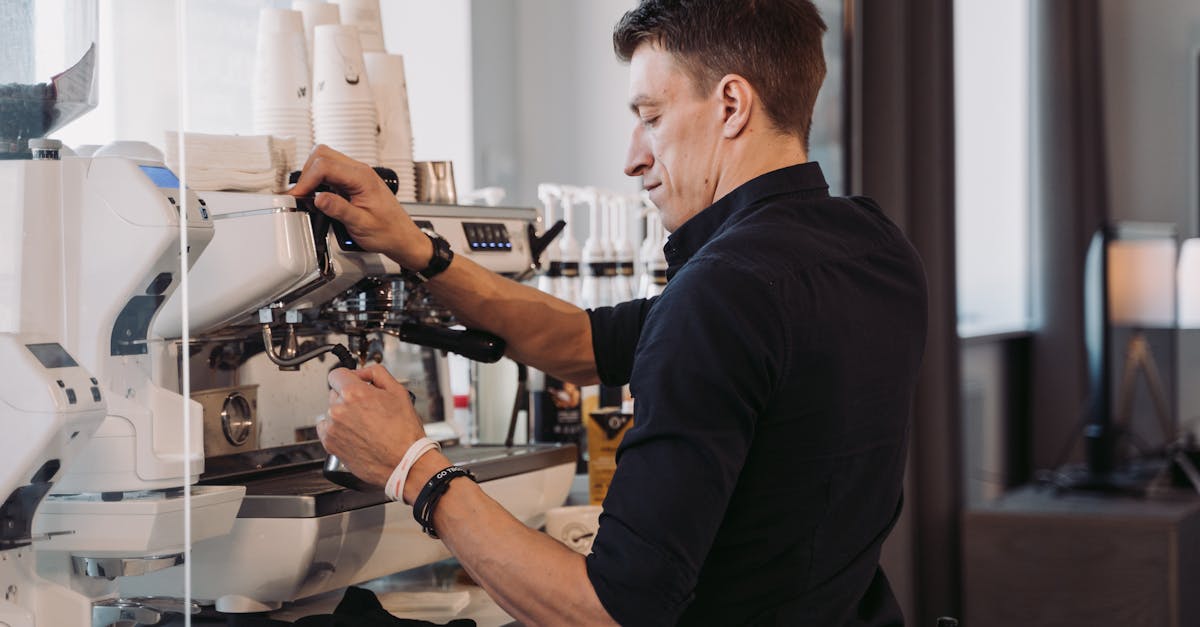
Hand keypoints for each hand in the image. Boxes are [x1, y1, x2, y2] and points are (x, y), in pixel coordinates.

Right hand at [288, 145, 432, 268]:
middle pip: (322, 155)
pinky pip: (331, 173)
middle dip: (307, 173)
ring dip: (312, 176)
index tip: (298, 196)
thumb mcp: (361, 225)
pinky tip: (318, 197)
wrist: (402, 237)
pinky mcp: (353, 182)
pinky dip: (319, 182)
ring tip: (307, 197)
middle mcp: (360, 171)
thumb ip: (339, 209)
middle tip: (301, 195)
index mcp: (362, 178)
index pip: (325, 166)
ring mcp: (356, 175)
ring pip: (325, 161)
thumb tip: (318, 198)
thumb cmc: (388, 232)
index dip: (306, 180)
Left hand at [318, 364, 428, 486]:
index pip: (336, 374)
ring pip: (332, 413)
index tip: (353, 383)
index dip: (348, 377)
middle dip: (349, 398)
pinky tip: (356, 435)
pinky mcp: (330, 445)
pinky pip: (327, 430)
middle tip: (367, 409)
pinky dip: (338, 430)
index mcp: (354, 394)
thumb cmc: (404, 433)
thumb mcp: (398, 392)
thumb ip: (377, 374)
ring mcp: (333, 428)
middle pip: (335, 393)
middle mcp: (339, 410)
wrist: (404, 463)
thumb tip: (363, 373)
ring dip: (344, 415)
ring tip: (364, 425)